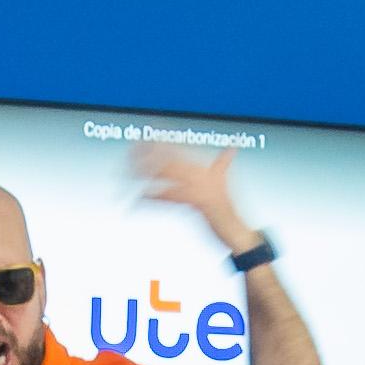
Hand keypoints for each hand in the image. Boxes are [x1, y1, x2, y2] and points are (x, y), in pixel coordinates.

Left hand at [130, 136, 249, 247]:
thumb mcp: (224, 181)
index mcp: (203, 167)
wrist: (234, 228)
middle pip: (170, 158)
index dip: (161, 141)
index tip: (145, 136)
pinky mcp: (197, 202)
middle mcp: (201, 173)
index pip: (178, 149)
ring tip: (130, 170)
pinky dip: (153, 197)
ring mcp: (199, 186)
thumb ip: (224, 163)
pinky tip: (140, 197)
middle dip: (149, 153)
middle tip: (132, 148)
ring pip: (167, 174)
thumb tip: (233, 148)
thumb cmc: (227, 206)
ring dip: (147, 172)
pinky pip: (170, 197)